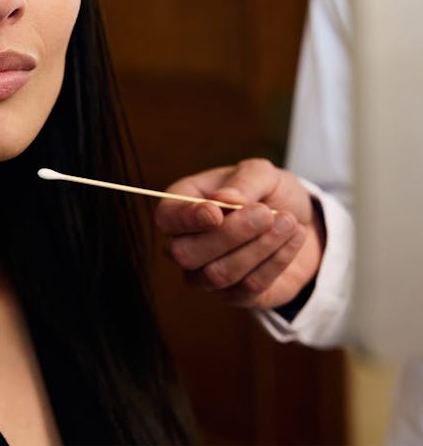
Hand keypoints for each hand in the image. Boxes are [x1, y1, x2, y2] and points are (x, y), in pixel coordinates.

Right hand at [154, 158, 324, 309]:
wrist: (301, 222)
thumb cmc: (268, 193)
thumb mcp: (261, 173)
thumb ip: (243, 182)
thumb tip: (223, 200)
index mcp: (181, 206)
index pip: (167, 217)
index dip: (187, 218)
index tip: (216, 213)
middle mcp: (185, 244)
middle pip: (186, 253)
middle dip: (228, 235)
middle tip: (265, 213)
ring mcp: (206, 275)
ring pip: (219, 273)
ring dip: (260, 246)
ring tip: (288, 221)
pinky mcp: (235, 296)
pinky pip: (249, 286)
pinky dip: (277, 260)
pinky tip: (294, 238)